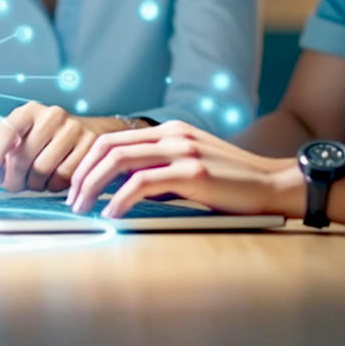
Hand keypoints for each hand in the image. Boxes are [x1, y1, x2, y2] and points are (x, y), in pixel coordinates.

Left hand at [0, 102, 128, 192]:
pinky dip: (54, 186)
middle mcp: (52, 115)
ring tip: (36, 181)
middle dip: (14, 179)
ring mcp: (73, 129)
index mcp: (30, 111)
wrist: (90, 131)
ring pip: (42, 170)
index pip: (7, 130)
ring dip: (35, 184)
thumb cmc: (48, 139)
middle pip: (23, 158)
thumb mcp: (25, 135)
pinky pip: (64, 177)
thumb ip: (6, 150)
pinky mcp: (90, 144)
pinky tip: (53, 180)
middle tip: (14, 185)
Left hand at [67, 120, 296, 218]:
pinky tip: (111, 214)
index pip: (113, 139)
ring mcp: (181, 151)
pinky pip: (141, 183)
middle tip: (71, 200)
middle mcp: (172, 135)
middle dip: (82, 173)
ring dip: (93, 186)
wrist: (273, 184)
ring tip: (82, 208)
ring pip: (118, 161)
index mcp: (170, 131)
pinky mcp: (192, 173)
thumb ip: (161, 173)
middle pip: (108, 146)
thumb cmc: (232, 184)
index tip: (76, 186)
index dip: (87, 161)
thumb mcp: (192, 168)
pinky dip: (119, 199)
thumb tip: (124, 192)